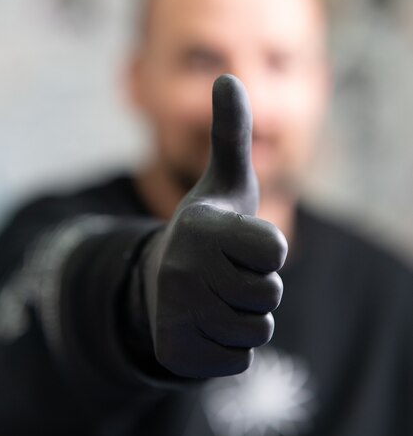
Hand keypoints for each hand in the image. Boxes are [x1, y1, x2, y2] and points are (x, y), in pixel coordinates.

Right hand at [140, 74, 286, 378]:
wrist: (160, 282)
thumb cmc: (209, 231)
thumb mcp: (225, 182)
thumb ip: (231, 133)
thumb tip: (228, 75)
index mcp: (202, 227)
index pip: (274, 249)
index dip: (268, 248)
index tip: (245, 241)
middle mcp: (183, 269)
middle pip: (269, 294)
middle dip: (259, 285)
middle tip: (229, 272)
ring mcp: (177, 314)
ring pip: (255, 329)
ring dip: (246, 315)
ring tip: (217, 297)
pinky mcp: (178, 354)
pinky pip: (239, 360)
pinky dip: (231, 346)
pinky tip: (206, 325)